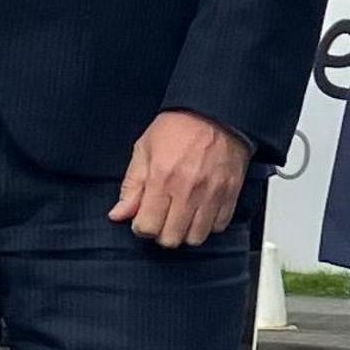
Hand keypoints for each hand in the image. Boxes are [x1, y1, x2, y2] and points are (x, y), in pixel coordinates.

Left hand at [109, 110, 251, 248]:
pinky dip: (209, 224)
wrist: (215, 110)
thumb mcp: (144, 149)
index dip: (141, 226)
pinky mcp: (231, 192)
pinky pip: (219, 225)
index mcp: (162, 178)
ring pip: (196, 238)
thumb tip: (118, 214)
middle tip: (163, 218)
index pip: (147, 227)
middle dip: (162, 233)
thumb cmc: (179, 126)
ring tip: (182, 217)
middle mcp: (187, 190)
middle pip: (171, 239)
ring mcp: (212, 193)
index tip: (144, 218)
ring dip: (186, 232)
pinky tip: (201, 210)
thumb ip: (131, 185)